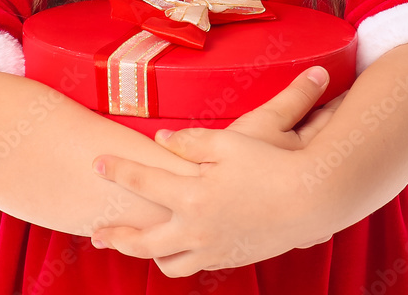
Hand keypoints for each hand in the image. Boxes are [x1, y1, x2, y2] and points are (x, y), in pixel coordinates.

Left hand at [89, 67, 340, 274]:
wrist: (312, 200)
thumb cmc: (271, 164)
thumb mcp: (229, 143)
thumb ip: (190, 142)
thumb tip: (159, 140)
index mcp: (192, 196)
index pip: (142, 182)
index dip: (117, 170)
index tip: (96, 162)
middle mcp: (197, 229)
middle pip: (143, 240)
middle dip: (116, 236)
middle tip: (95, 233)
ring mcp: (214, 248)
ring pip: (168, 263)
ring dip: (146, 254)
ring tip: (133, 246)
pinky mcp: (232, 258)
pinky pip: (194, 266)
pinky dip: (178, 258)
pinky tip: (176, 248)